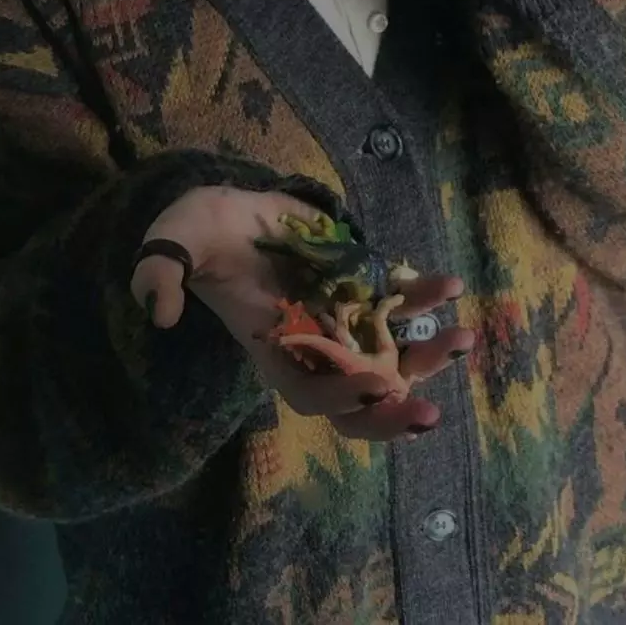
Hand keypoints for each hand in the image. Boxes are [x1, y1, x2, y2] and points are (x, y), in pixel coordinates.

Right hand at [130, 186, 473, 441]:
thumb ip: (163, 272)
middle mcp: (312, 341)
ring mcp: (342, 314)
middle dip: (392, 411)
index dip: (337, 399)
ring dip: (427, 354)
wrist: (235, 208)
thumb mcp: (176, 240)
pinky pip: (398, 300)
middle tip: (429, 417)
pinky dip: (424, 297)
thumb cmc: (204, 229)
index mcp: (271, 344)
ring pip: (389, 352)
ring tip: (463, 340)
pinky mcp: (360, 283)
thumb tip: (162, 311)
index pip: (306, 390)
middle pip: (356, 394)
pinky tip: (450, 285)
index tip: (374, 390)